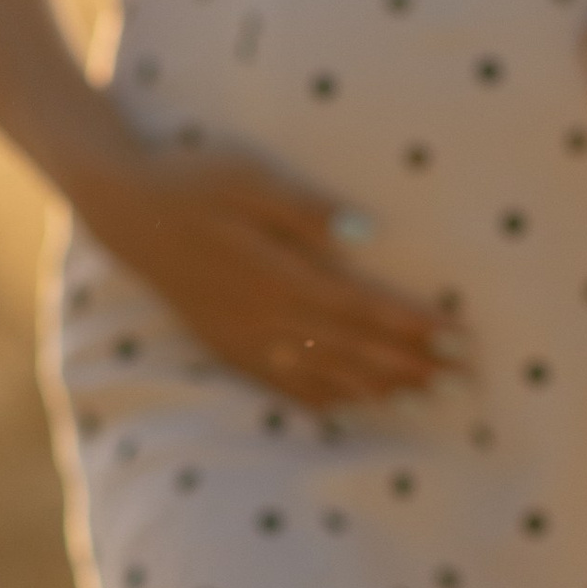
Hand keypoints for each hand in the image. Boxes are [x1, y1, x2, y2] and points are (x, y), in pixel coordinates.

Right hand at [76, 144, 458, 409]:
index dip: (414, 326)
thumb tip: (366, 231)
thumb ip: (305, 210)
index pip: (363, 307)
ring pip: (323, 372)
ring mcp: (245, 337)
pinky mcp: (227, 346)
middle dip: (411, 364)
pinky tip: (352, 409)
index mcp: (279, 273)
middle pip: (353, 348)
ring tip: (425, 399)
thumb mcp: (249, 178)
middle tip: (462, 380)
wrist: (123, 211)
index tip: (460, 336)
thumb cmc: (193, 180)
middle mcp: (266, 316)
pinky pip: (282, 384)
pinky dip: (322, 399)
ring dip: (377, 388)